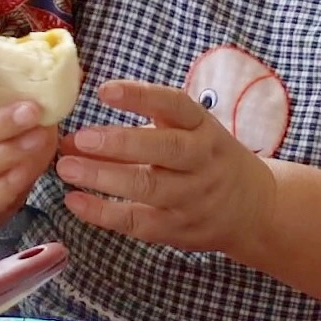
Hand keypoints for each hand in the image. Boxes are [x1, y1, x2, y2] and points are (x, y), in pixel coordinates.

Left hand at [55, 80, 276, 255]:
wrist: (254, 209)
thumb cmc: (208, 160)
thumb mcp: (192, 132)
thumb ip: (145, 126)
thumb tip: (76, 127)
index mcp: (204, 128)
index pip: (176, 106)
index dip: (141, 96)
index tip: (104, 91)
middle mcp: (202, 161)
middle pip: (164, 149)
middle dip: (119, 143)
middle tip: (79, 138)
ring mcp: (193, 198)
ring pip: (148, 188)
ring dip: (103, 177)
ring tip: (66, 167)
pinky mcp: (178, 229)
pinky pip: (138, 222)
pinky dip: (103, 213)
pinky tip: (75, 201)